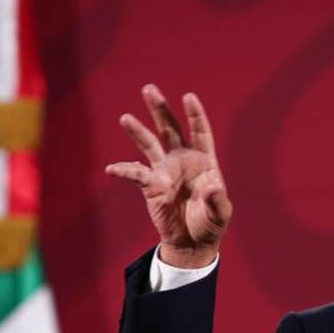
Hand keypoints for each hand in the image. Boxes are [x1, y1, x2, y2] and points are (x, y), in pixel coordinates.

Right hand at [106, 84, 230, 267]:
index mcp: (204, 161)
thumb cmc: (210, 225)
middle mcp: (183, 160)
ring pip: (150, 144)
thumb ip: (217, 200)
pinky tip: (112, 169)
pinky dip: (124, 170)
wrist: (192, 243)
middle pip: (170, 129)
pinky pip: (135, 174)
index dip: (195, 115)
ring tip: (125, 118)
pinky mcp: (151, 186)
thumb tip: (212, 187)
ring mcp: (165, 171)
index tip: (188, 97)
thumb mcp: (220, 214)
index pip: (200, 132)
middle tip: (149, 89)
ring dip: (138, 131)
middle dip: (161, 109)